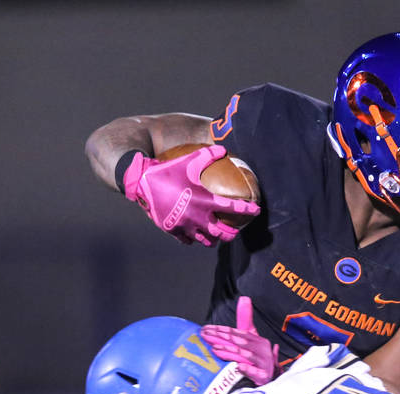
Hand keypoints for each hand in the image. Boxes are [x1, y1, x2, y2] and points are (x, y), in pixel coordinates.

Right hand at [123, 145, 259, 246]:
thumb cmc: (167, 170)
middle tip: (236, 231)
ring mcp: (185, 226)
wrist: (142, 183)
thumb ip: (208, 155)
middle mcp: (198, 216)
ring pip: (206, 240)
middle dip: (232, 234)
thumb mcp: (189, 160)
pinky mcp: (174, 230)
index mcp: (205, 200)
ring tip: (217, 237)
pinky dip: (194, 239)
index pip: (233, 208)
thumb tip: (223, 148)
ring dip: (214, 239)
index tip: (256, 211)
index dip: (248, 210)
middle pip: (222, 233)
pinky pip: (188, 240)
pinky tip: (195, 236)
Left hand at [200, 296, 278, 385]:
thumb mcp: (252, 338)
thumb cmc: (258, 358)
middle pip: (240, 341)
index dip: (221, 330)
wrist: (271, 377)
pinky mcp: (264, 376)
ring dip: (230, 352)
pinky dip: (248, 370)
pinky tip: (239, 367)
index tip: (206, 329)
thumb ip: (245, 320)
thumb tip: (244, 298)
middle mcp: (261, 349)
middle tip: (206, 336)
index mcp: (257, 340)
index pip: (237, 332)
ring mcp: (263, 363)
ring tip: (215, 349)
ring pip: (245, 355)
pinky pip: (256, 372)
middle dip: (222, 338)